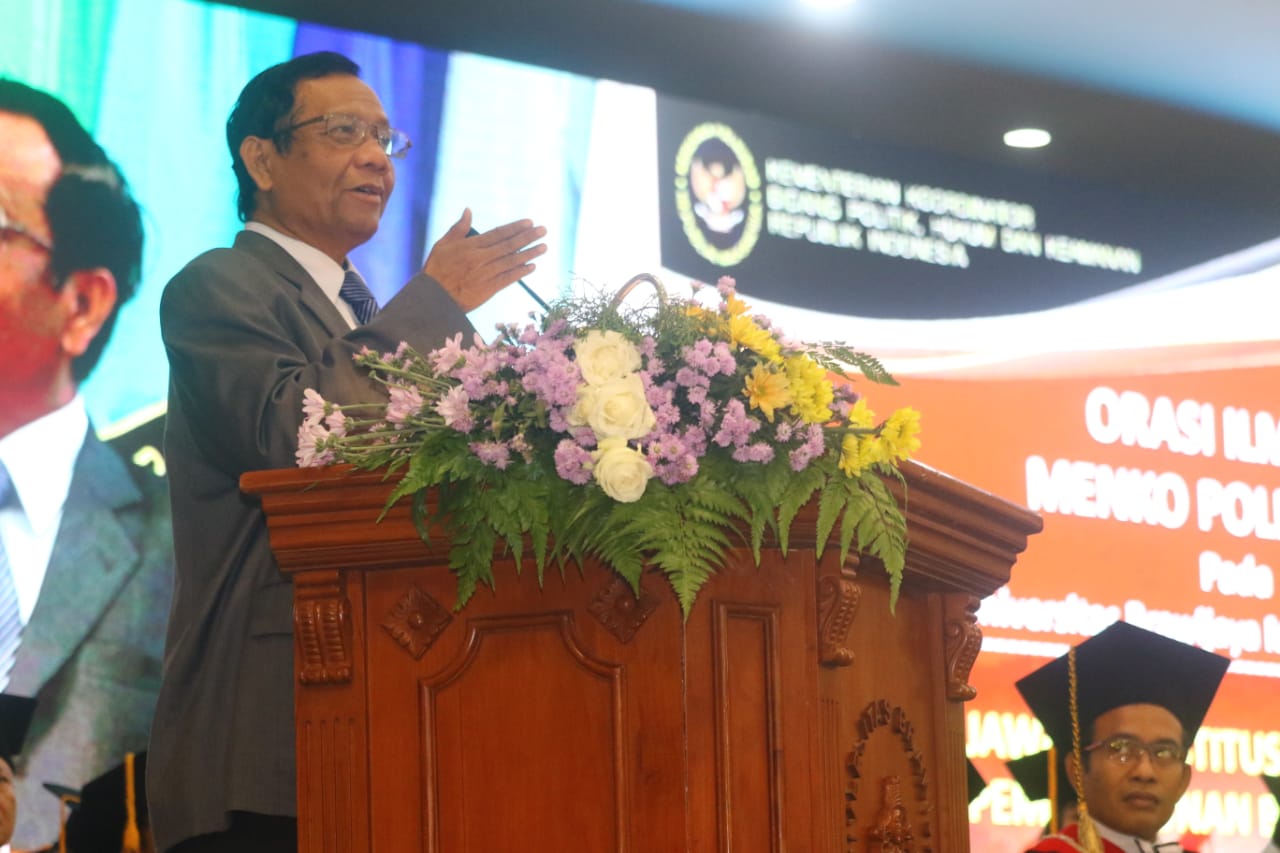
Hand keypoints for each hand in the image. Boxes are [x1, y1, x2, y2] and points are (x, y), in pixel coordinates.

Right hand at [423, 208, 547, 311]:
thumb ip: (458, 228)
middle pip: (509, 245)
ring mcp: (486, 274)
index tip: (529, 222)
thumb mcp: (443, 244)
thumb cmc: (436, 270)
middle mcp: (481, 258)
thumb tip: (468, 210)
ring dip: (529, 253)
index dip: (515, 227)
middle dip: (528, 237)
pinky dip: (521, 272)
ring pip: (511, 261)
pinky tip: (532, 266)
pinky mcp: (488, 289)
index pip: (498, 234)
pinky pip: (508, 278)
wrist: (433, 298)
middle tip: (543, 230)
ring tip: (544, 246)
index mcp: (471, 246)